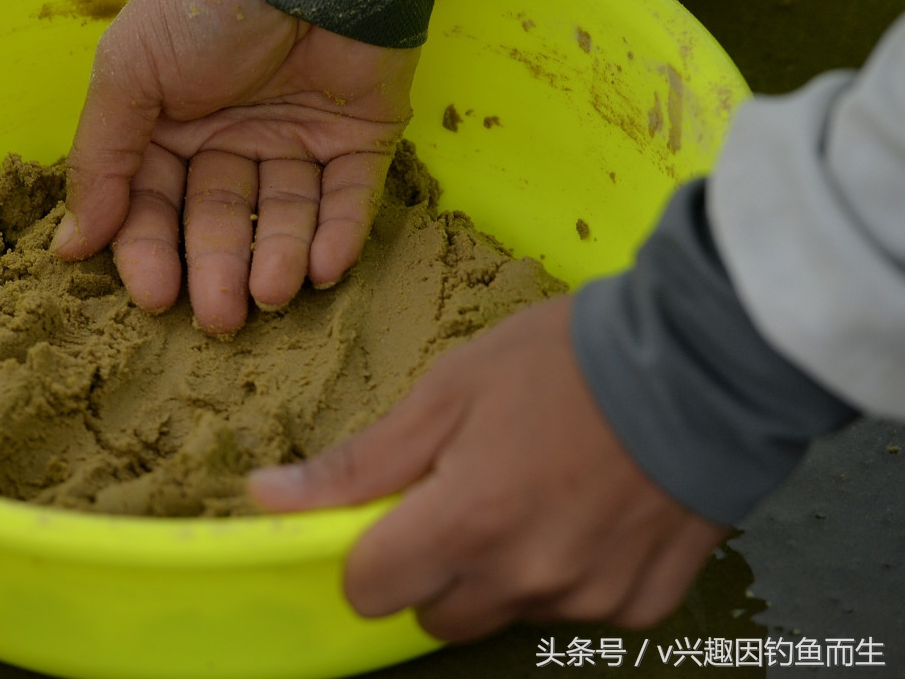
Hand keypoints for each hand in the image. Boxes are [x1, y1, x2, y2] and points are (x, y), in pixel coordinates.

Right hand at [51, 0, 419, 334]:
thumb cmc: (204, 7)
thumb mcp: (129, 75)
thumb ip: (102, 161)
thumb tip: (71, 247)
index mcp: (172, 128)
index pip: (156, 207)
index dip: (153, 253)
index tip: (156, 297)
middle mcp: (233, 141)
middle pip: (222, 222)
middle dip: (220, 270)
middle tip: (222, 316)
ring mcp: (298, 140)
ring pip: (285, 217)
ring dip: (278, 258)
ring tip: (273, 290)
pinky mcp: (361, 138)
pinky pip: (349, 198)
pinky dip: (339, 235)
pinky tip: (323, 267)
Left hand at [250, 297, 729, 639]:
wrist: (705, 360)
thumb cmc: (566, 361)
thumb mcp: (449, 391)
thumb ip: (361, 462)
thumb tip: (269, 497)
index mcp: (466, 525)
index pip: (369, 591)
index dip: (367, 553)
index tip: (393, 514)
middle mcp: (524, 579)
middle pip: (434, 614)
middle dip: (434, 566)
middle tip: (469, 492)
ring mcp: (587, 598)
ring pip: (505, 612)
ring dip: (502, 570)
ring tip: (539, 489)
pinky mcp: (641, 603)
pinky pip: (576, 609)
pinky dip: (570, 572)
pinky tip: (590, 509)